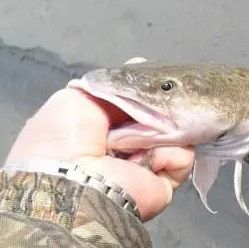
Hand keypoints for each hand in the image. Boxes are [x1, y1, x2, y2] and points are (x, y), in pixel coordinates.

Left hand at [4, 58, 194, 220]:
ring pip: (175, 133)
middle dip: (161, 107)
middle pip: (160, 117)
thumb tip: (139, 66)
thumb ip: (112, 85)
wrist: (73, 180)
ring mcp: (148, 165)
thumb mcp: (79, 96)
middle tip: (154, 105)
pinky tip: (148, 158)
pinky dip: (171, 152)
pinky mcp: (165, 182)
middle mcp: (128, 147)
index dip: (146, 93)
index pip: (137, 105)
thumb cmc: (66, 137)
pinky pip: (183, 155)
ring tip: (141, 138)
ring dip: (161, 130)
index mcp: (103, 129)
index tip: (153, 82)